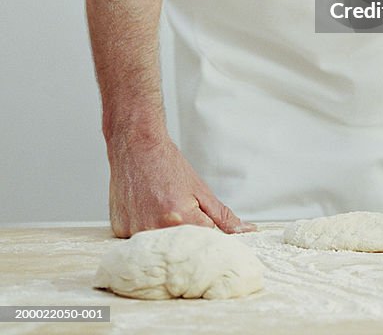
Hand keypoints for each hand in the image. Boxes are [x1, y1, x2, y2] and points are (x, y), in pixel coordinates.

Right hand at [107, 133, 255, 237]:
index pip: (203, 244)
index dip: (206, 235)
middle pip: (179, 250)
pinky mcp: (119, 231)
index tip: (202, 226)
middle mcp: (155, 228)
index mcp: (180, 218)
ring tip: (158, 207)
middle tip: (175, 211)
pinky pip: (138, 242)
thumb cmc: (168, 165)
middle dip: (184, 238)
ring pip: (158, 247)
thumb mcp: (200, 189)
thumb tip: (247, 231)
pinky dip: (144, 231)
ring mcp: (134, 231)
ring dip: (163, 235)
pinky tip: (144, 210)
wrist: (136, 147)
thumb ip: (223, 216)